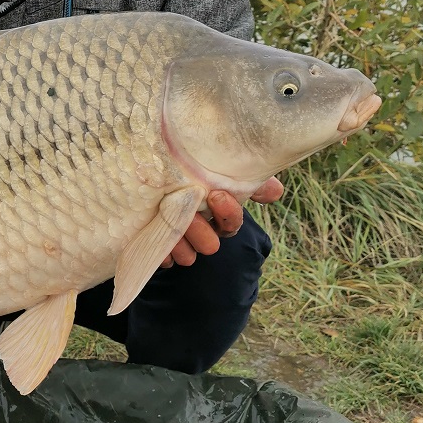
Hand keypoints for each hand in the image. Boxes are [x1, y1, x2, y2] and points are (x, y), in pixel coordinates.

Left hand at [160, 177, 283, 267]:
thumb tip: (276, 192)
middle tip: (191, 212)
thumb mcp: (217, 166)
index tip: (218, 195)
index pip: (231, 224)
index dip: (228, 214)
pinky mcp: (157, 245)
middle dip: (202, 230)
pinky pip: (162, 258)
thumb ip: (248, 178)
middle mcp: (201, 231)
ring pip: (188, 256)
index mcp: (218, 214)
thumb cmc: (189, 167)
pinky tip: (155, 231)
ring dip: (181, 241)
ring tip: (170, 220)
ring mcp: (179, 240)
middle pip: (210, 244)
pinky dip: (161, 249)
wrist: (146, 165)